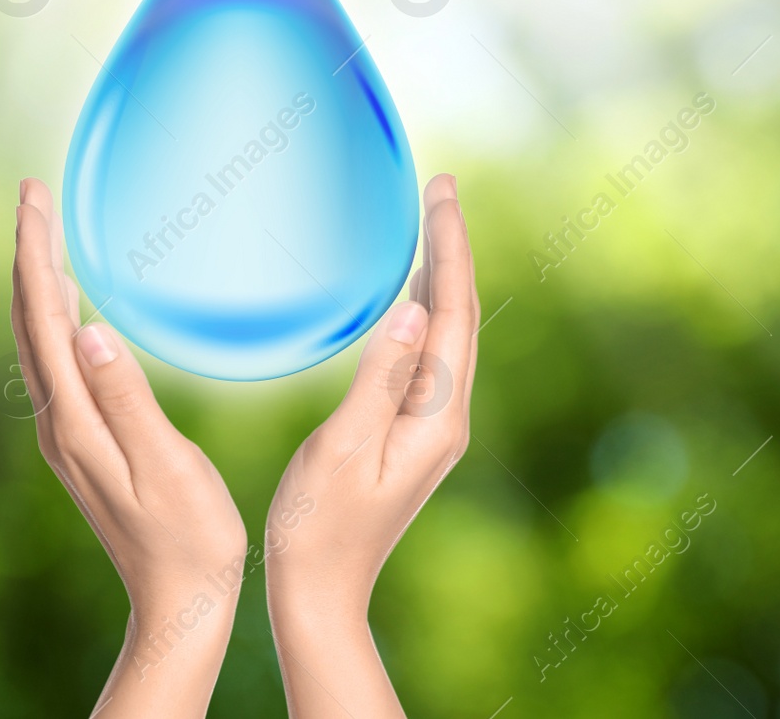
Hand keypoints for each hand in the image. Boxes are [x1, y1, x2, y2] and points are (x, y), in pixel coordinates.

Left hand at [11, 179, 247, 717]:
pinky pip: (54, 361)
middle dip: (29, 250)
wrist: (180, 604)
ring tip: (47, 233)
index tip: (35, 192)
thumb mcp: (165, 467)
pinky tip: (73, 308)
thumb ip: (125, 397)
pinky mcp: (82, 443)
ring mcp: (67, 434)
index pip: (44, 315)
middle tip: (35, 191)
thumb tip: (87, 328)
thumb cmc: (189, 539)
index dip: (36, 249)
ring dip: (37, 280)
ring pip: (37, 339)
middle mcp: (59, 423)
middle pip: (29, 319)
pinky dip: (54, 317)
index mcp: (76, 420)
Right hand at [264, 174, 478, 717]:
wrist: (320, 591)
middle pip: (461, 316)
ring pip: (449, 334)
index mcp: (436, 418)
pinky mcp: (412, 433)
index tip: (441, 190)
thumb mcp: (341, 448)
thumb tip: (413, 310)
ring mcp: (432, 427)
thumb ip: (379, 379)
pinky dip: (425, 310)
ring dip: (442, 275)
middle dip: (452, 248)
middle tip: (440, 187)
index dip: (449, 247)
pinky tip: (410, 295)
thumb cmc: (318, 525)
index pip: (453, 313)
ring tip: (431, 222)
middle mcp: (446, 418)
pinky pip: (430, 355)